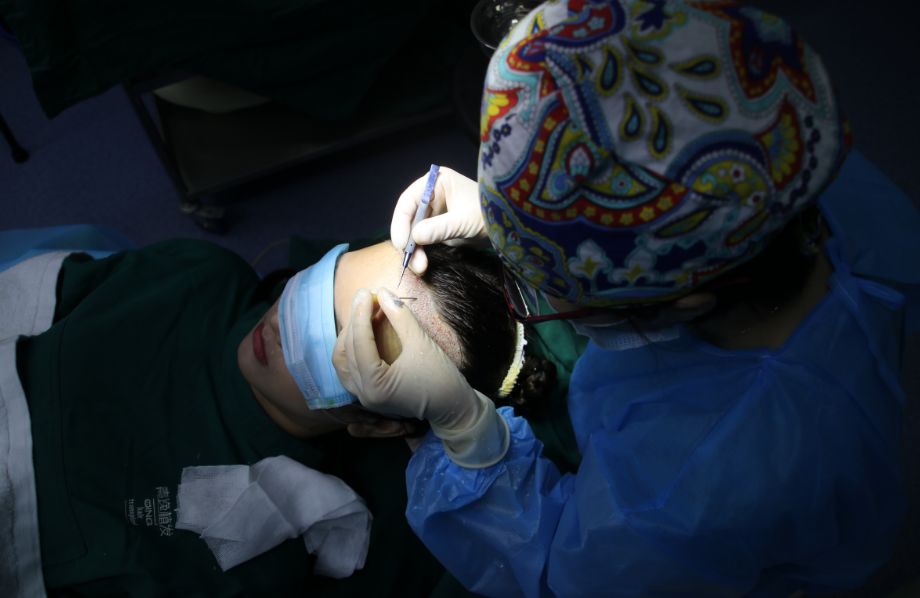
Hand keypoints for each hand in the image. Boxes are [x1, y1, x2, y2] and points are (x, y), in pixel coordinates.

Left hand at [332, 288, 482, 430]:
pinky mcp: (368, 395)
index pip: (359, 343)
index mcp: (376, 386)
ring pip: (342, 361)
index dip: (361, 314)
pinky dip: (351, 349)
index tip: (366, 292)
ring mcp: (364, 397)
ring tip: (362, 314)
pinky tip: (361, 332)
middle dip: (355, 321)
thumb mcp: (421, 343)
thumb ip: (400, 316)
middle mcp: (364, 395)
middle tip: (366, 297)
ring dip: (349, 336)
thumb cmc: (441, 377)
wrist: (454, 407)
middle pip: (347, 350)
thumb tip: (383, 292)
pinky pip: (348, 369)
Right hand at [391, 167, 486, 274]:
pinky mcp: (437, 228)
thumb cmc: (488, 214)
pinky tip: (422, 264)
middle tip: (410, 260)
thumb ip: (440, 228)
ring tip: (419, 267)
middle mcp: (431, 195)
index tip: (402, 242)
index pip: (410, 201)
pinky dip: (421, 253)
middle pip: (408, 218)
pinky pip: (422, 241)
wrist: (507, 227)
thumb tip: (415, 237)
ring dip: (414, 251)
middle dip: (408, 241)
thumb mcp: (464, 221)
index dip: (401, 222)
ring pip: (413, 233)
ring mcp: (433, 213)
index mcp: (436, 182)